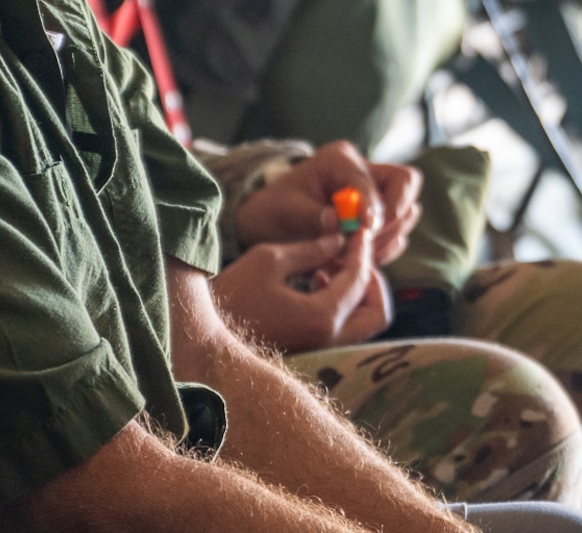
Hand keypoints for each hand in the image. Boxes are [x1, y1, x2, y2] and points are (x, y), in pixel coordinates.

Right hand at [210, 228, 393, 352]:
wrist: (204, 337)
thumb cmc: (231, 294)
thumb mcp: (269, 259)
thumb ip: (311, 249)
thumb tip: (339, 239)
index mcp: (322, 317)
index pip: (360, 279)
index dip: (363, 251)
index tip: (358, 231)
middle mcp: (328, 339)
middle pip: (377, 313)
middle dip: (373, 281)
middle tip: (355, 255)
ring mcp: (320, 349)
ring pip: (363, 323)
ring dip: (358, 292)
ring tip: (332, 263)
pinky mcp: (310, 350)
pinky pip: (343, 327)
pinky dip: (343, 303)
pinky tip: (317, 278)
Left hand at [235, 141, 424, 266]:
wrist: (270, 223)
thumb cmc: (275, 210)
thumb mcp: (284, 210)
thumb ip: (311, 215)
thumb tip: (337, 222)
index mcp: (339, 160)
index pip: (369, 177)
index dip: (372, 203)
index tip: (367, 228)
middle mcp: (364, 171)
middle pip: (405, 182)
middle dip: (393, 216)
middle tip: (367, 241)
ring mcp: (376, 194)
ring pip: (407, 210)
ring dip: (388, 237)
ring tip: (356, 254)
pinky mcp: (379, 217)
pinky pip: (399, 233)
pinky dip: (386, 249)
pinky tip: (360, 259)